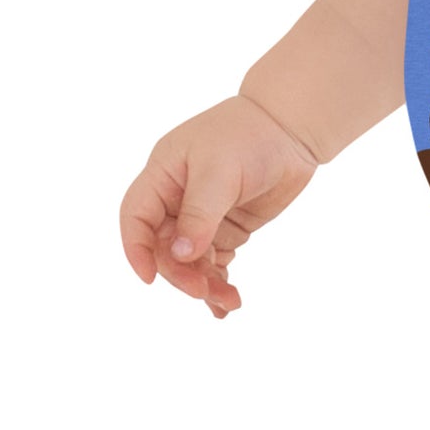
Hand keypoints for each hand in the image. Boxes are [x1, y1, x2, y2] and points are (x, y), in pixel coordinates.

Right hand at [118, 95, 319, 317]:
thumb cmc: (251, 135)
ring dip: (203, 283)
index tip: (150, 279)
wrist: (293, 127)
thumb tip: (181, 256)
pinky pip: (213, 260)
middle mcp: (177, 197)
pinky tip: (226, 302)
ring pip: (189, 259)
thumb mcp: (219, 171)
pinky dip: (218, 281)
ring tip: (227, 302)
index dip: (137, 250)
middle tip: (203, 291)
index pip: (136, 218)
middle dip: (180, 273)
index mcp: (163, 175)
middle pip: (164, 247)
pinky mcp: (226, 226)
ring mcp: (202, 214)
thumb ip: (199, 214)